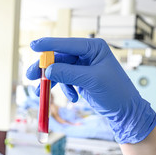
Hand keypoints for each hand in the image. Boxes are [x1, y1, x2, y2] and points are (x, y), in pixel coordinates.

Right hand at [26, 37, 155, 143]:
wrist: (125, 111)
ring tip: (41, 93)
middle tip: (30, 76)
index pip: (67, 43)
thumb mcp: (91, 81)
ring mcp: (83, 66)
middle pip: (59, 57)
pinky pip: (65, 80)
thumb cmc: (115, 92)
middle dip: (45, 68)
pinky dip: (65, 89)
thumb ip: (69, 73)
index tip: (33, 46)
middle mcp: (87, 54)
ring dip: (51, 81)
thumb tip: (47, 70)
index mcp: (94, 47)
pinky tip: (73, 98)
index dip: (48, 44)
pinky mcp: (81, 78)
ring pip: (60, 70)